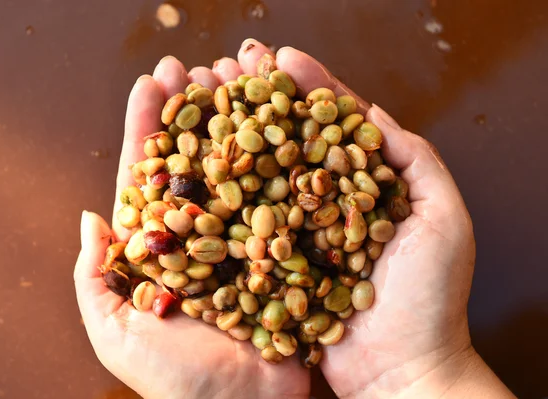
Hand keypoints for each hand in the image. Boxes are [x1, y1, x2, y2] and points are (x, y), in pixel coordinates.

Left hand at [73, 51, 308, 398]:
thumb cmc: (176, 381)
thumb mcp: (115, 334)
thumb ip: (93, 280)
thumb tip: (90, 217)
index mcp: (161, 248)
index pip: (150, 175)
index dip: (151, 127)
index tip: (155, 81)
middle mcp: (203, 236)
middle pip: (196, 161)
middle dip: (196, 111)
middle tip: (201, 64)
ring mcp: (245, 239)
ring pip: (239, 170)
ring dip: (238, 123)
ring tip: (241, 77)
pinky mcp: (282, 250)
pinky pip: (281, 199)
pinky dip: (281, 161)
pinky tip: (285, 124)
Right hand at [233, 41, 511, 397]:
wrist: (399, 371)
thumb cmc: (430, 298)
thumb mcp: (443, 217)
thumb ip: (414, 160)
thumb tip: (371, 112)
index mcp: (364, 186)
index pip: (333, 126)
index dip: (309, 89)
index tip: (282, 57)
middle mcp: (324, 203)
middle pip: (289, 141)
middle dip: (260, 102)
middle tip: (229, 65)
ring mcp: (294, 231)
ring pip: (261, 175)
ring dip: (234, 134)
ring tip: (205, 96)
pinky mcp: (271, 264)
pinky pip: (244, 224)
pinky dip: (222, 193)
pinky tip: (199, 160)